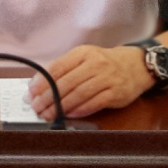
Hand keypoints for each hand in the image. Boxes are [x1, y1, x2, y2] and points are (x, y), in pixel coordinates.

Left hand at [44, 42, 158, 118]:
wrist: (136, 65)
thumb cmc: (105, 63)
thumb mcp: (85, 58)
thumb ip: (64, 69)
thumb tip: (39, 85)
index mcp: (83, 53)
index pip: (57, 68)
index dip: (41, 83)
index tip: (31, 94)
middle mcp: (95, 63)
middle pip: (66, 83)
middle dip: (48, 98)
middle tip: (37, 108)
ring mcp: (107, 78)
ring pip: (78, 94)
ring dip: (61, 107)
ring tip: (49, 115)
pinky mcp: (116, 93)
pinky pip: (94, 103)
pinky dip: (79, 110)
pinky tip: (69, 115)